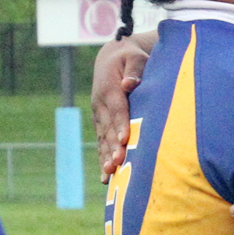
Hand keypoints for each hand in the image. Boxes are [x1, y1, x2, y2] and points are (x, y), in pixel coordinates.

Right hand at [91, 34, 150, 182]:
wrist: (110, 57)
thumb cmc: (129, 57)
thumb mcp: (134, 56)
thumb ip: (134, 69)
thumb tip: (129, 83)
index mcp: (110, 88)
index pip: (117, 109)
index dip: (121, 124)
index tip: (125, 139)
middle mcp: (101, 103)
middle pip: (108, 128)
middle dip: (113, 146)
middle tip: (118, 164)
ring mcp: (99, 114)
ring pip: (102, 138)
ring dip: (105, 157)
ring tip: (110, 175)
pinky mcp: (100, 122)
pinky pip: (101, 142)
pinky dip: (102, 159)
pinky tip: (106, 177)